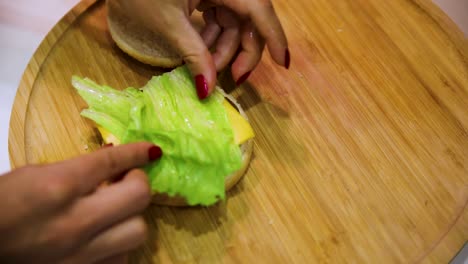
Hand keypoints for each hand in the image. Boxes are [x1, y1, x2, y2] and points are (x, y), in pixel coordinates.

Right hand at [0, 142, 161, 263]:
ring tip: (114, 211)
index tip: (152, 150)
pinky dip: (118, 243)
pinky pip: (121, 257)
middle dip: (138, 182)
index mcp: (58, 188)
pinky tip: (103, 236)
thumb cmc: (0, 206)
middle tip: (126, 180)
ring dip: (130, 216)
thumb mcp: (33, 175)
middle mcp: (74, 222)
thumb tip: (114, 160)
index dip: (137, 152)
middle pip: (138, 196)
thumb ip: (77, 169)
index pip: (112, 163)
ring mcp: (80, 255)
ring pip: (138, 231)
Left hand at [112, 0, 288, 97]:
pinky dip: (212, 38)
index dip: (274, 37)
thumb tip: (209, 90)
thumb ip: (194, 56)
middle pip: (249, 21)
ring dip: (223, 49)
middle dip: (241, 52)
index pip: (259, 9)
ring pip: (234, 23)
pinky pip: (219, 19)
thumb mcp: (170, 25)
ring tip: (205, 68)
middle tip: (233, 79)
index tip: (283, 64)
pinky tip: (199, 52)